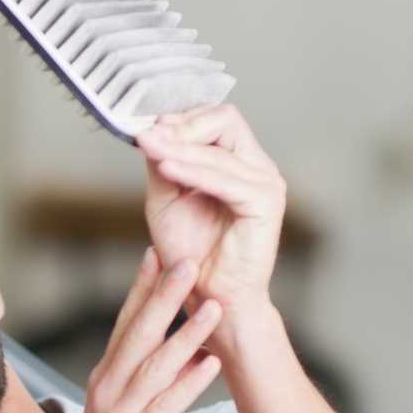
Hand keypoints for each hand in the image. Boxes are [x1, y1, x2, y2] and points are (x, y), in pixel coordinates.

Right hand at [50, 250, 224, 412]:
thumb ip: (148, 382)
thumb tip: (184, 352)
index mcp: (105, 378)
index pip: (123, 324)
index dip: (141, 288)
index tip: (158, 254)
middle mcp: (108, 389)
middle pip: (138, 333)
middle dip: (163, 295)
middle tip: (186, 261)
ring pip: (155, 364)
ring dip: (187, 333)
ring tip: (213, 307)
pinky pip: (166, 405)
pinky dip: (189, 383)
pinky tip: (211, 364)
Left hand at [137, 103, 287, 313]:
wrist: (208, 295)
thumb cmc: (190, 251)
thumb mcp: (166, 198)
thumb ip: (163, 163)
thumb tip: (154, 130)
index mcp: (237, 161)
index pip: (215, 117)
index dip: (180, 118)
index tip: (146, 127)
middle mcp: (256, 166)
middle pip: (225, 119)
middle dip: (182, 126)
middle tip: (147, 136)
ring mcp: (266, 183)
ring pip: (220, 149)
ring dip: (178, 147)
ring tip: (148, 147)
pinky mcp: (266, 203)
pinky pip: (226, 179)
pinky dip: (193, 171)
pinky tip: (166, 168)